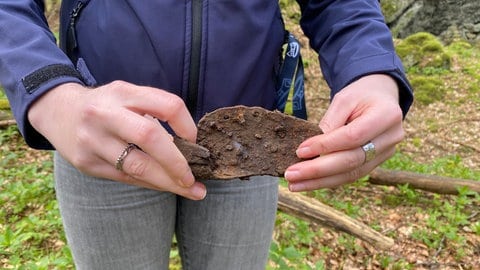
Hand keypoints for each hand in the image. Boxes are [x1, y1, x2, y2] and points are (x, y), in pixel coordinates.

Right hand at [28, 81, 205, 199]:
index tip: (195, 141)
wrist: (57, 111)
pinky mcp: (86, 163)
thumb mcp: (127, 96)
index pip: (167, 105)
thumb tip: (188, 146)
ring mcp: (93, 139)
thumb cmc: (105, 105)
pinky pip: (125, 178)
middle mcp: (106, 114)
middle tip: (194, 178)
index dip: (187, 125)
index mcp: (124, 93)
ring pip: (137, 166)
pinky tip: (164, 186)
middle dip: (177, 162)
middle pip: (150, 137)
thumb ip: (154, 113)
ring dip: (168, 182)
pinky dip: (149, 183)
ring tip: (190, 190)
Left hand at [284, 74, 404, 190]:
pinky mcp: (376, 163)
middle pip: (352, 160)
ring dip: (320, 181)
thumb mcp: (344, 99)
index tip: (299, 151)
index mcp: (387, 115)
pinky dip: (328, 180)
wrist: (381, 98)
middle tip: (291, 174)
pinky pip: (350, 175)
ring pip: (350, 174)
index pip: (352, 136)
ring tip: (294, 184)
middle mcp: (391, 138)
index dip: (325, 146)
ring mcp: (386, 153)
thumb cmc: (360, 96)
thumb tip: (310, 150)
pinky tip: (308, 183)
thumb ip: (330, 123)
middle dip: (318, 170)